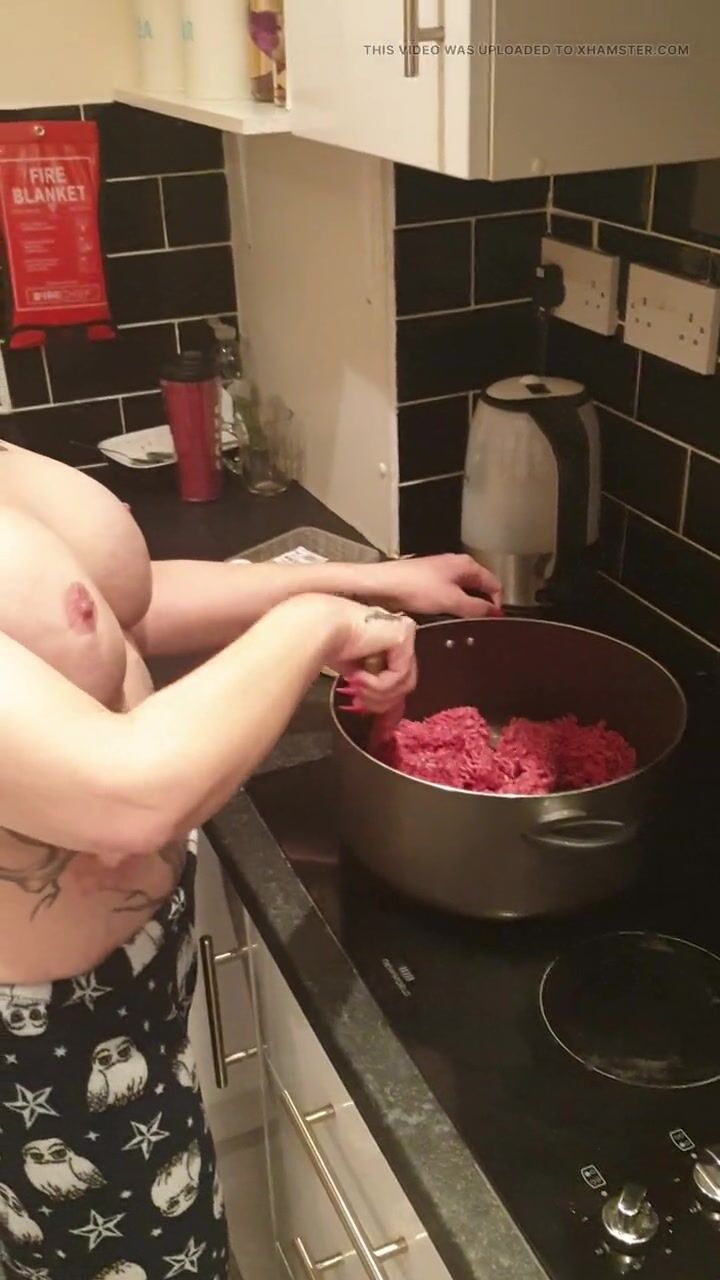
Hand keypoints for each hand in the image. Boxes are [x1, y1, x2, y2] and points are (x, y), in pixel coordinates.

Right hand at [324, 600, 416, 714]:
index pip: (399, 675)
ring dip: (377, 694)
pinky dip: (378, 684)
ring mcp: (405, 632)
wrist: (319, 628)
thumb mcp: (356, 669)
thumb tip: (378, 702)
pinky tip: (358, 675)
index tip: (357, 703)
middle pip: (404, 681)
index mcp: (389, 636)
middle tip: (357, 701)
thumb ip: (372, 680)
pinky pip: (400, 674)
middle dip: (380, 700)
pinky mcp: (404, 635)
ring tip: (357, 689)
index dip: (380, 698)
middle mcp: (400, 631)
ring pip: (405, 682)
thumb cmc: (327, 644)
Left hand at [367, 554, 502, 617]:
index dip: (497, 604)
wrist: (381, 585)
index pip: (494, 585)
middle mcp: (456, 565)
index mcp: (467, 565)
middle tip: (477, 627)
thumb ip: (477, 608)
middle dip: (481, 607)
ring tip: (460, 625)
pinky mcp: (427, 581)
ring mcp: (441, 572)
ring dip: (463, 608)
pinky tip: (443, 618)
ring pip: (462, 593)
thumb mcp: (452, 601)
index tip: (493, 624)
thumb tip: (496, 614)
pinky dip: (449, 606)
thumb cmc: (416, 588)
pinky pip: (447, 595)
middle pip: (479, 588)